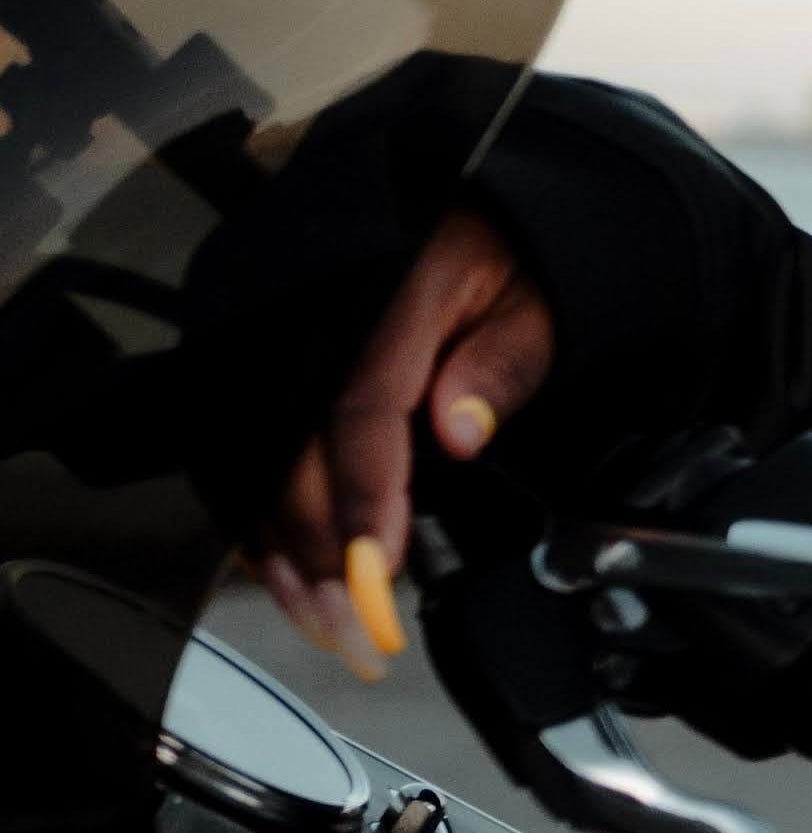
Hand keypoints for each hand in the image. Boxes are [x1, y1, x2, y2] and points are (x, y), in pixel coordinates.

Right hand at [255, 205, 554, 675]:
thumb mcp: (535, 298)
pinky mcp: (280, 374)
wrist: (476, 202)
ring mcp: (290, 350)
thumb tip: (457, 429)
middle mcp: (319, 327)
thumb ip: (500, 363)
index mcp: (387, 301)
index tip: (373, 571)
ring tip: (321, 626)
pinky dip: (265, 522)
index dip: (363, 497)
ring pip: (260, 466)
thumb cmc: (513, 252)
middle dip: (321, 553)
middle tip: (353, 629)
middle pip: (295, 454)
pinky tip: (286, 577)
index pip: (360, 412)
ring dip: (286, 554)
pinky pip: (254, 456)